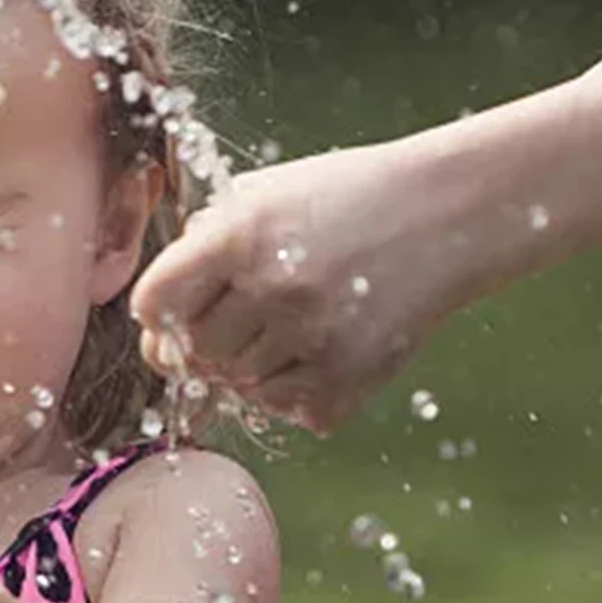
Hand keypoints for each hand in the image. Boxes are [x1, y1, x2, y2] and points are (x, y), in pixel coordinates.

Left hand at [129, 141, 462, 433]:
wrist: (448, 213)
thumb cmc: (344, 197)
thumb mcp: (261, 194)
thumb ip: (200, 245)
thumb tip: (156, 318)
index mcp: (239, 237)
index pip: (153, 304)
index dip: (158, 311)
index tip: (177, 305)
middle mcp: (273, 291)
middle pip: (192, 353)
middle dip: (205, 338)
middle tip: (242, 312)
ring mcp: (314, 339)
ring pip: (237, 386)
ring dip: (248, 365)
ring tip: (285, 322)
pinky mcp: (351, 376)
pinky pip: (285, 408)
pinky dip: (291, 388)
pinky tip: (314, 346)